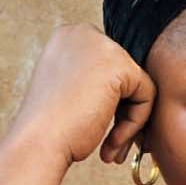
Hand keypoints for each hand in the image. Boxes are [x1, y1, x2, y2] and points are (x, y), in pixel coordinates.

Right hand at [3, 24, 156, 170]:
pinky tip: (112, 143)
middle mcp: (83, 33)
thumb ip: (92, 82)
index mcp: (67, 39)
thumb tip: (123, 90)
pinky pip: (147, 96)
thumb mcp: (69, 94)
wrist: (38, 142)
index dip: (110, 103)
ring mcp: (101, 45)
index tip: (98, 130)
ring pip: (138, 87)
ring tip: (110, 151)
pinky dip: (135, 124)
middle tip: (111, 146)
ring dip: (128, 124)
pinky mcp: (120, 64)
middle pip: (125, 76)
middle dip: (122, 114)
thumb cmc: (49, 129)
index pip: (108, 68)